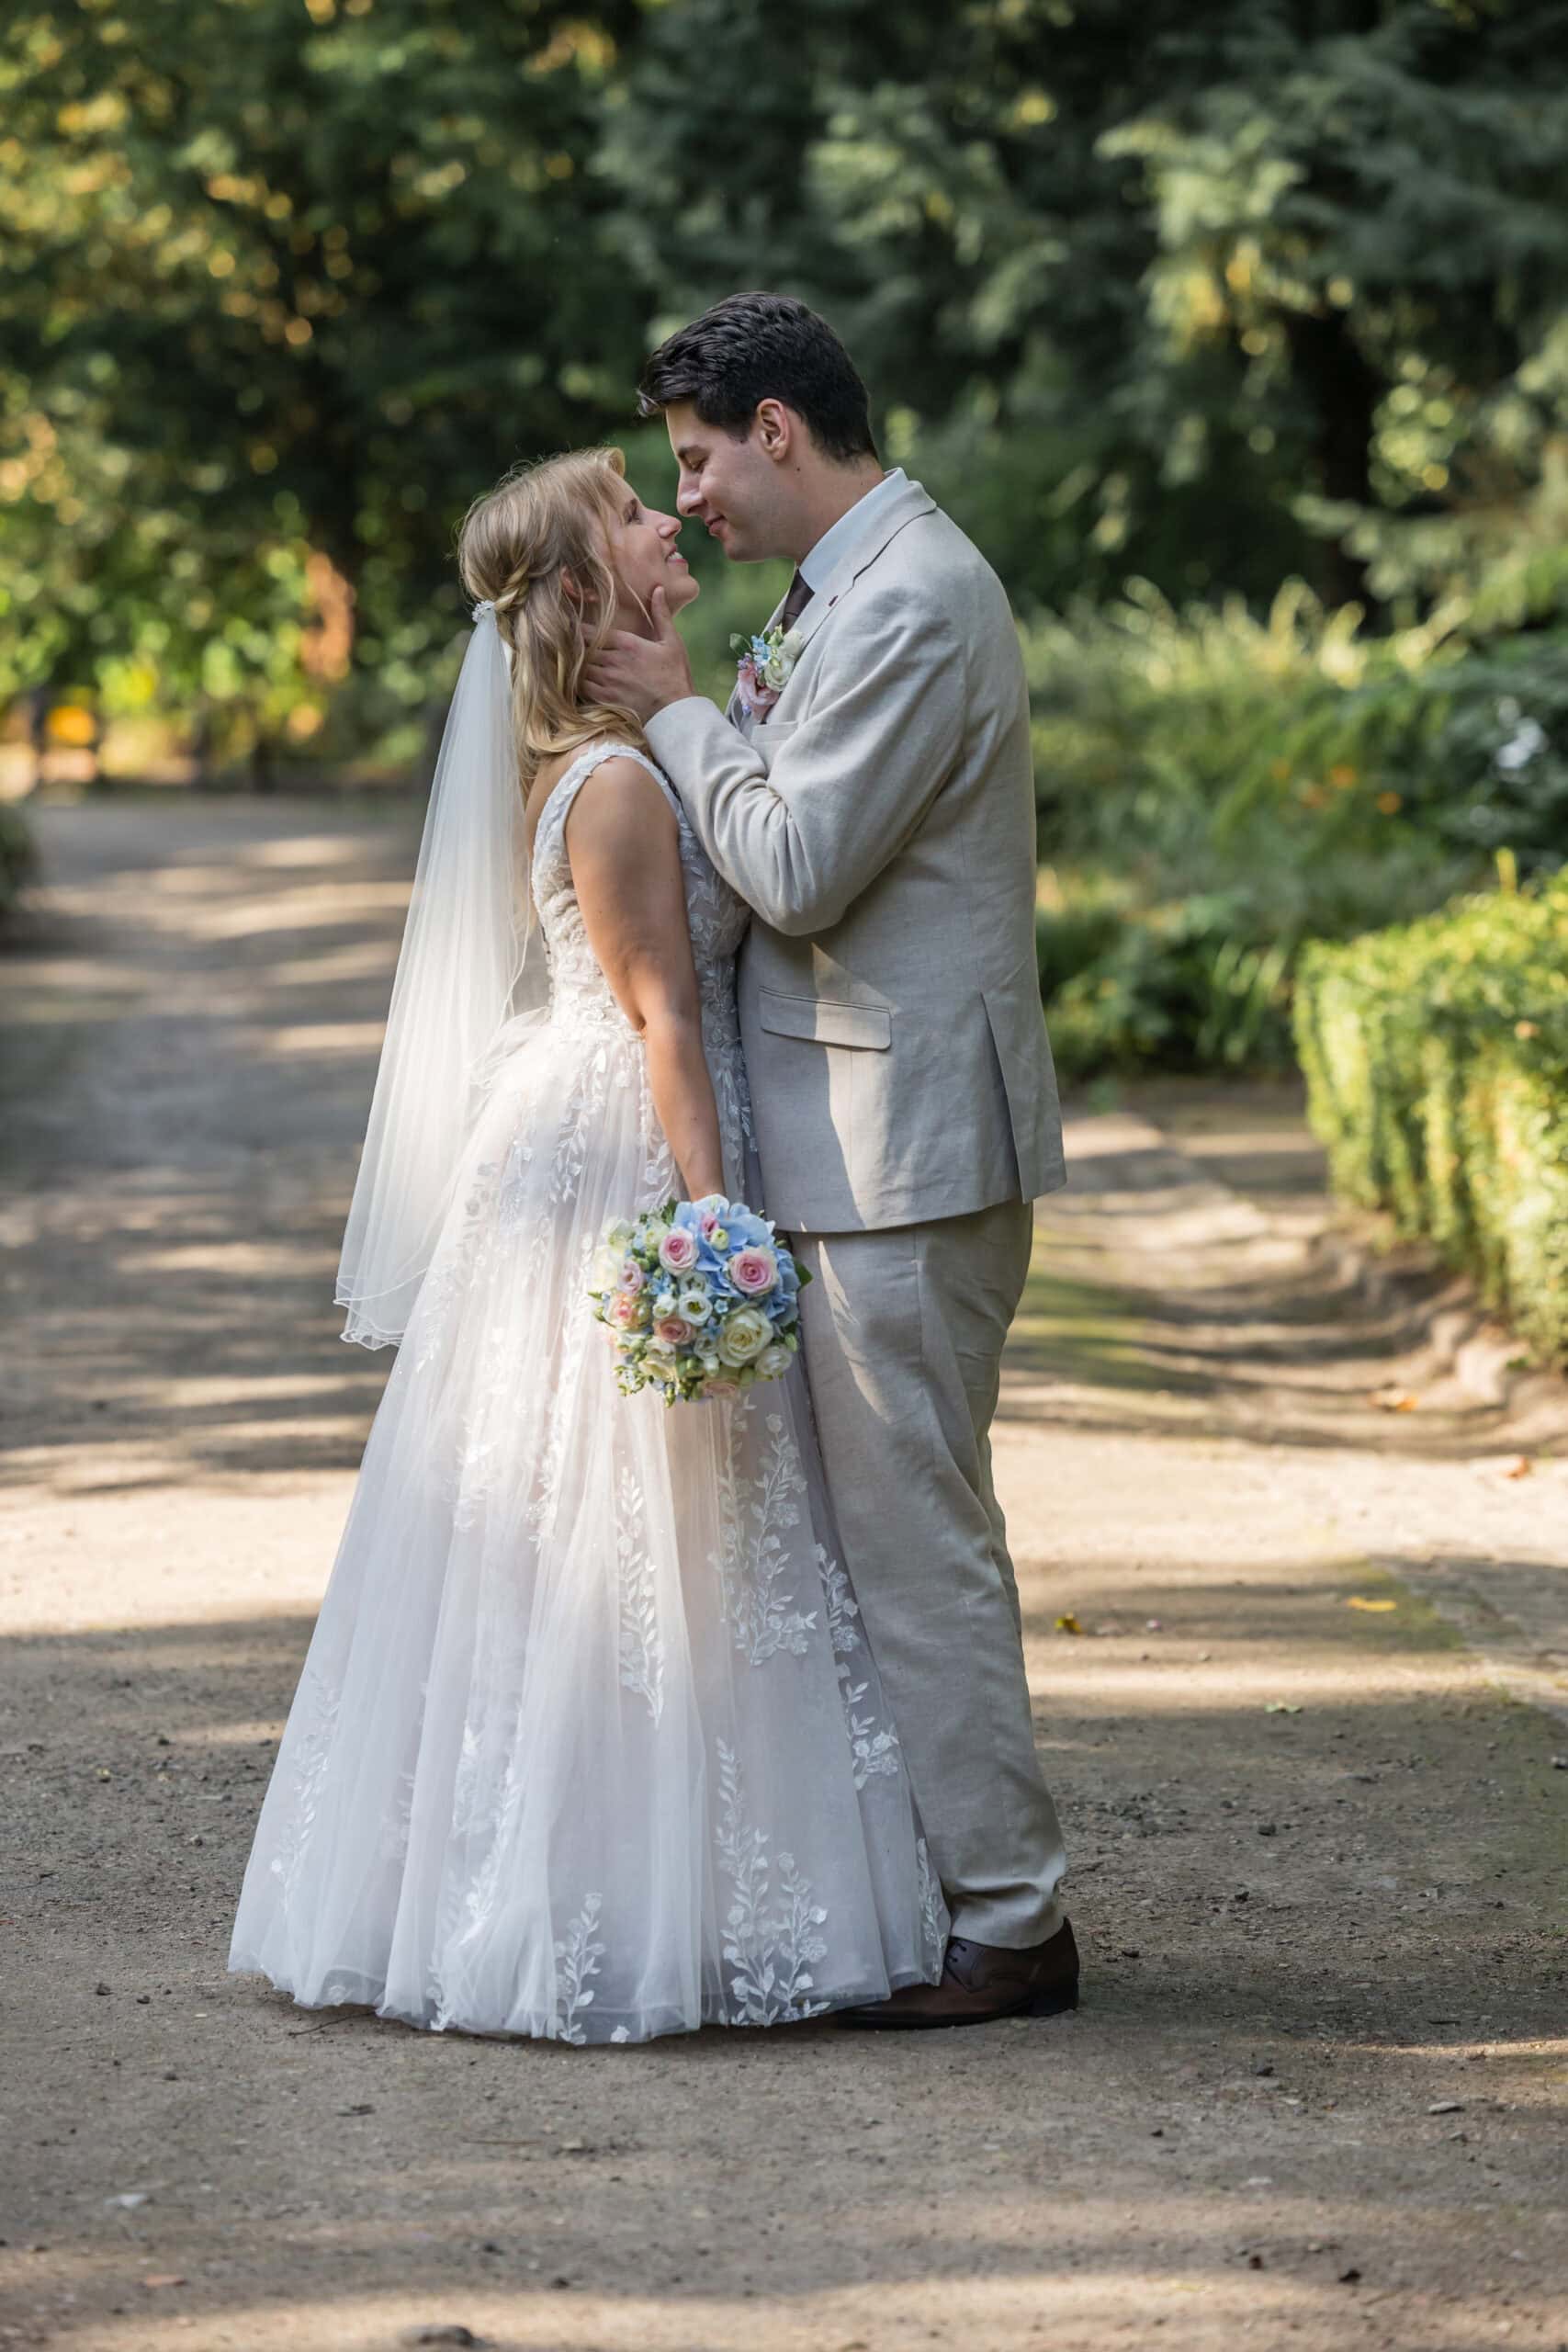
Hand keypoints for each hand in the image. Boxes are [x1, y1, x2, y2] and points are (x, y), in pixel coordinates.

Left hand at [582, 586, 694, 721]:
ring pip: (578, 668)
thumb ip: (661, 615)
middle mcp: (613, 662)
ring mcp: (608, 682)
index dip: (577, 627)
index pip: (591, 631)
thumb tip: (658, 589)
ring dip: (574, 664)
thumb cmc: (676, 676)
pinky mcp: (606, 700)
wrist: (676, 713)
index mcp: (627, 644)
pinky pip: (581, 688)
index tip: (570, 625)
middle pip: (581, 649)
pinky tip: (577, 679)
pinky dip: (577, 682)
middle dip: (573, 646)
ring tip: (570, 661)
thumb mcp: (672, 642)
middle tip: (564, 642)